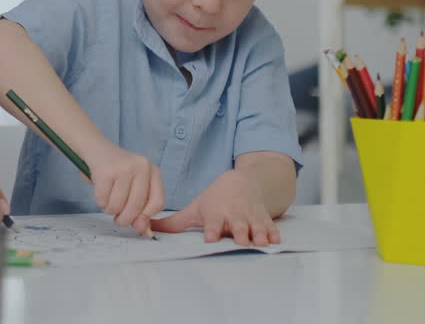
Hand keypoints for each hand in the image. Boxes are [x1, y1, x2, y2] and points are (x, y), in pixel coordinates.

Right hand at [82, 142, 164, 235]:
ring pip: (118, 205)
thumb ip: (141, 209)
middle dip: (124, 219)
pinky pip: (103, 200)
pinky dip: (100, 202)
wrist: (96, 148)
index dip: (145, 217)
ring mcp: (124, 167)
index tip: (136, 222)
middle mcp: (142, 167)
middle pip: (137, 207)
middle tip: (118, 219)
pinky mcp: (106, 171)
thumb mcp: (133, 186)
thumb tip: (144, 231)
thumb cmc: (116, 172)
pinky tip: (100, 193)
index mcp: (153, 171)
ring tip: (108, 201)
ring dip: (110, 210)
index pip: (158, 203)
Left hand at [150, 169, 279, 245]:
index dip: (212, 230)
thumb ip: (173, 223)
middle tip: (240, 241)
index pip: (213, 223)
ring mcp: (250, 217)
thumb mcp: (195, 208)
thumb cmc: (215, 199)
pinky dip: (274, 233)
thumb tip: (147, 229)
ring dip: (259, 234)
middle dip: (239, 233)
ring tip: (261, 242)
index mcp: (216, 213)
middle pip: (237, 226)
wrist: (242, 182)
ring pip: (257, 227)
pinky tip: (276, 240)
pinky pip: (272, 227)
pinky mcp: (264, 219)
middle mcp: (234, 216)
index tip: (210, 237)